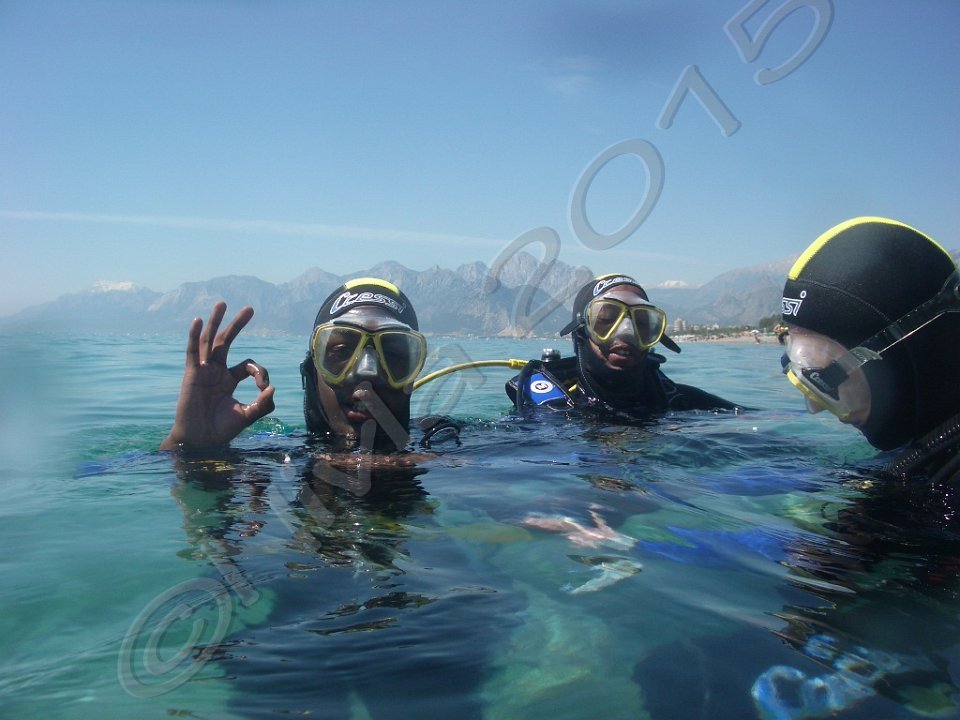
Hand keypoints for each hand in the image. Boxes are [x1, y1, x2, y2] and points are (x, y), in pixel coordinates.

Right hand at [160, 302, 275, 449]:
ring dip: (216, 322)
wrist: (200, 441)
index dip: (260, 373)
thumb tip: (273, 388)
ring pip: (210, 341)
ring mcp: (203, 371)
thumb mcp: (247, 416)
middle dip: (238, 325)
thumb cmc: (222, 429)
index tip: (264, 388)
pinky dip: (195, 335)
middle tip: (250, 309)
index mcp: (229, 379)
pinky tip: (198, 320)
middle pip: (227, 342)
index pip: (249, 365)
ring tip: (222, 303)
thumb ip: (262, 405)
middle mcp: (216, 371)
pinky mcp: (191, 374)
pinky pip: (193, 351)